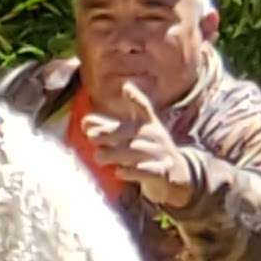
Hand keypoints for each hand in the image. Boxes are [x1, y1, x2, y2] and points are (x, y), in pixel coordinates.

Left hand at [82, 81, 194, 209]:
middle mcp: (155, 136)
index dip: (136, 98)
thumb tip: (84, 122)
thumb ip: (110, 129)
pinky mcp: (161, 171)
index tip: (126, 87)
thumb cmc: (146, 150)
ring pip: (133, 151)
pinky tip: (118, 172)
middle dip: (108, 133)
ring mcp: (159, 153)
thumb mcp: (133, 137)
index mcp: (149, 124)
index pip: (144, 108)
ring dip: (113, 154)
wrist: (175, 173)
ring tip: (99, 157)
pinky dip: (129, 171)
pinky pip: (144, 171)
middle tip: (90, 138)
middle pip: (129, 131)